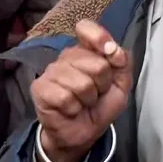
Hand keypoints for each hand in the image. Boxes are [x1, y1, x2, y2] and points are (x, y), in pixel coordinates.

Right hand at [33, 20, 132, 161]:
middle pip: (96, 64)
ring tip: (84, 102)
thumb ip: (123, 62)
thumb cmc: (101, 105)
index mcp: (87, 50)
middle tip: (96, 93)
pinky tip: (71, 110)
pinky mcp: (40, 88)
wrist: (83, 132)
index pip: (87, 28)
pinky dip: (74, 109)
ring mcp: (52, 71)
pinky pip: (65, 97)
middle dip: (103, 84)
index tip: (111, 52)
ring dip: (89, 99)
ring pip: (81, 83)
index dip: (100, 38)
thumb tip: (113, 48)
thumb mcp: (121, 83)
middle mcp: (67, 56)